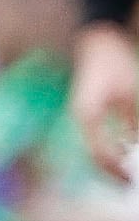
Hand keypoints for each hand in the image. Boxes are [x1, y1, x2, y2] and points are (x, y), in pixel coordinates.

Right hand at [75, 22, 137, 179]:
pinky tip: (132, 147)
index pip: (99, 154)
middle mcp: (86, 119)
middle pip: (99, 154)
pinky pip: (111, 132)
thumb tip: (136, 141)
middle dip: (115, 170)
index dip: (114, 171)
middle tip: (129, 183)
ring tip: (131, 172)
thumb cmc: (112, 60)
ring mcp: (91, 114)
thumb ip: (134, 119)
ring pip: (105, 145)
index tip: (128, 181)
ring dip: (120, 158)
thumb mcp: (130, 92)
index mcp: (86, 116)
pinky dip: (125, 142)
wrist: (99, 37)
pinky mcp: (99, 108)